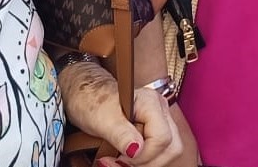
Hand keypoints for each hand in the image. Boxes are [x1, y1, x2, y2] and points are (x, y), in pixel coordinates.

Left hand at [58, 60, 183, 165]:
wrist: (87, 96)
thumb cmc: (93, 102)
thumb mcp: (102, 120)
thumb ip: (121, 135)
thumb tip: (136, 150)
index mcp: (152, 103)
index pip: (162, 138)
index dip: (142, 155)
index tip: (118, 158)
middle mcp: (161, 111)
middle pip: (171, 147)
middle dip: (146, 162)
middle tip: (119, 162)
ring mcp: (160, 121)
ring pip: (167, 152)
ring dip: (143, 163)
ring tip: (119, 161)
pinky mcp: (154, 131)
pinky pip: (158, 153)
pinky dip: (142, 161)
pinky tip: (124, 158)